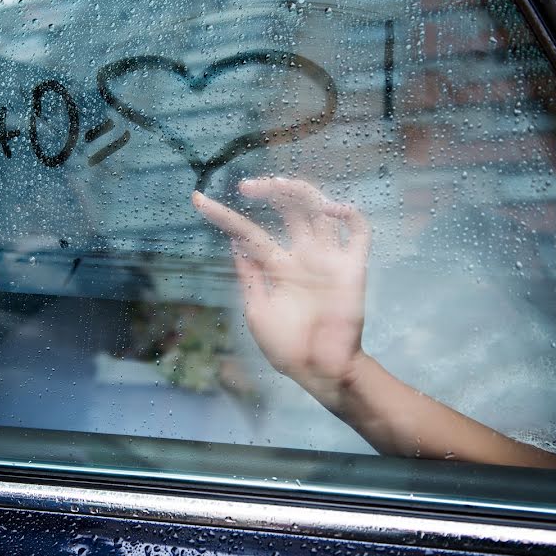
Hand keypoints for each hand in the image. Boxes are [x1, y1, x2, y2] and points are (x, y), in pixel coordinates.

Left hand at [192, 178, 370, 410]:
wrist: (319, 370)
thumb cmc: (288, 346)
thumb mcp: (257, 311)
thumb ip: (248, 276)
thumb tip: (233, 242)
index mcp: (276, 266)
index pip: (247, 232)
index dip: (222, 216)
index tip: (197, 200)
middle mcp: (302, 255)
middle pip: (288, 208)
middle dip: (269, 190)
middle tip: (247, 186)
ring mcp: (327, 258)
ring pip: (318, 208)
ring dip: (300, 190)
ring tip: (279, 185)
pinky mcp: (352, 267)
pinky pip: (358, 231)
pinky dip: (348, 213)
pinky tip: (330, 209)